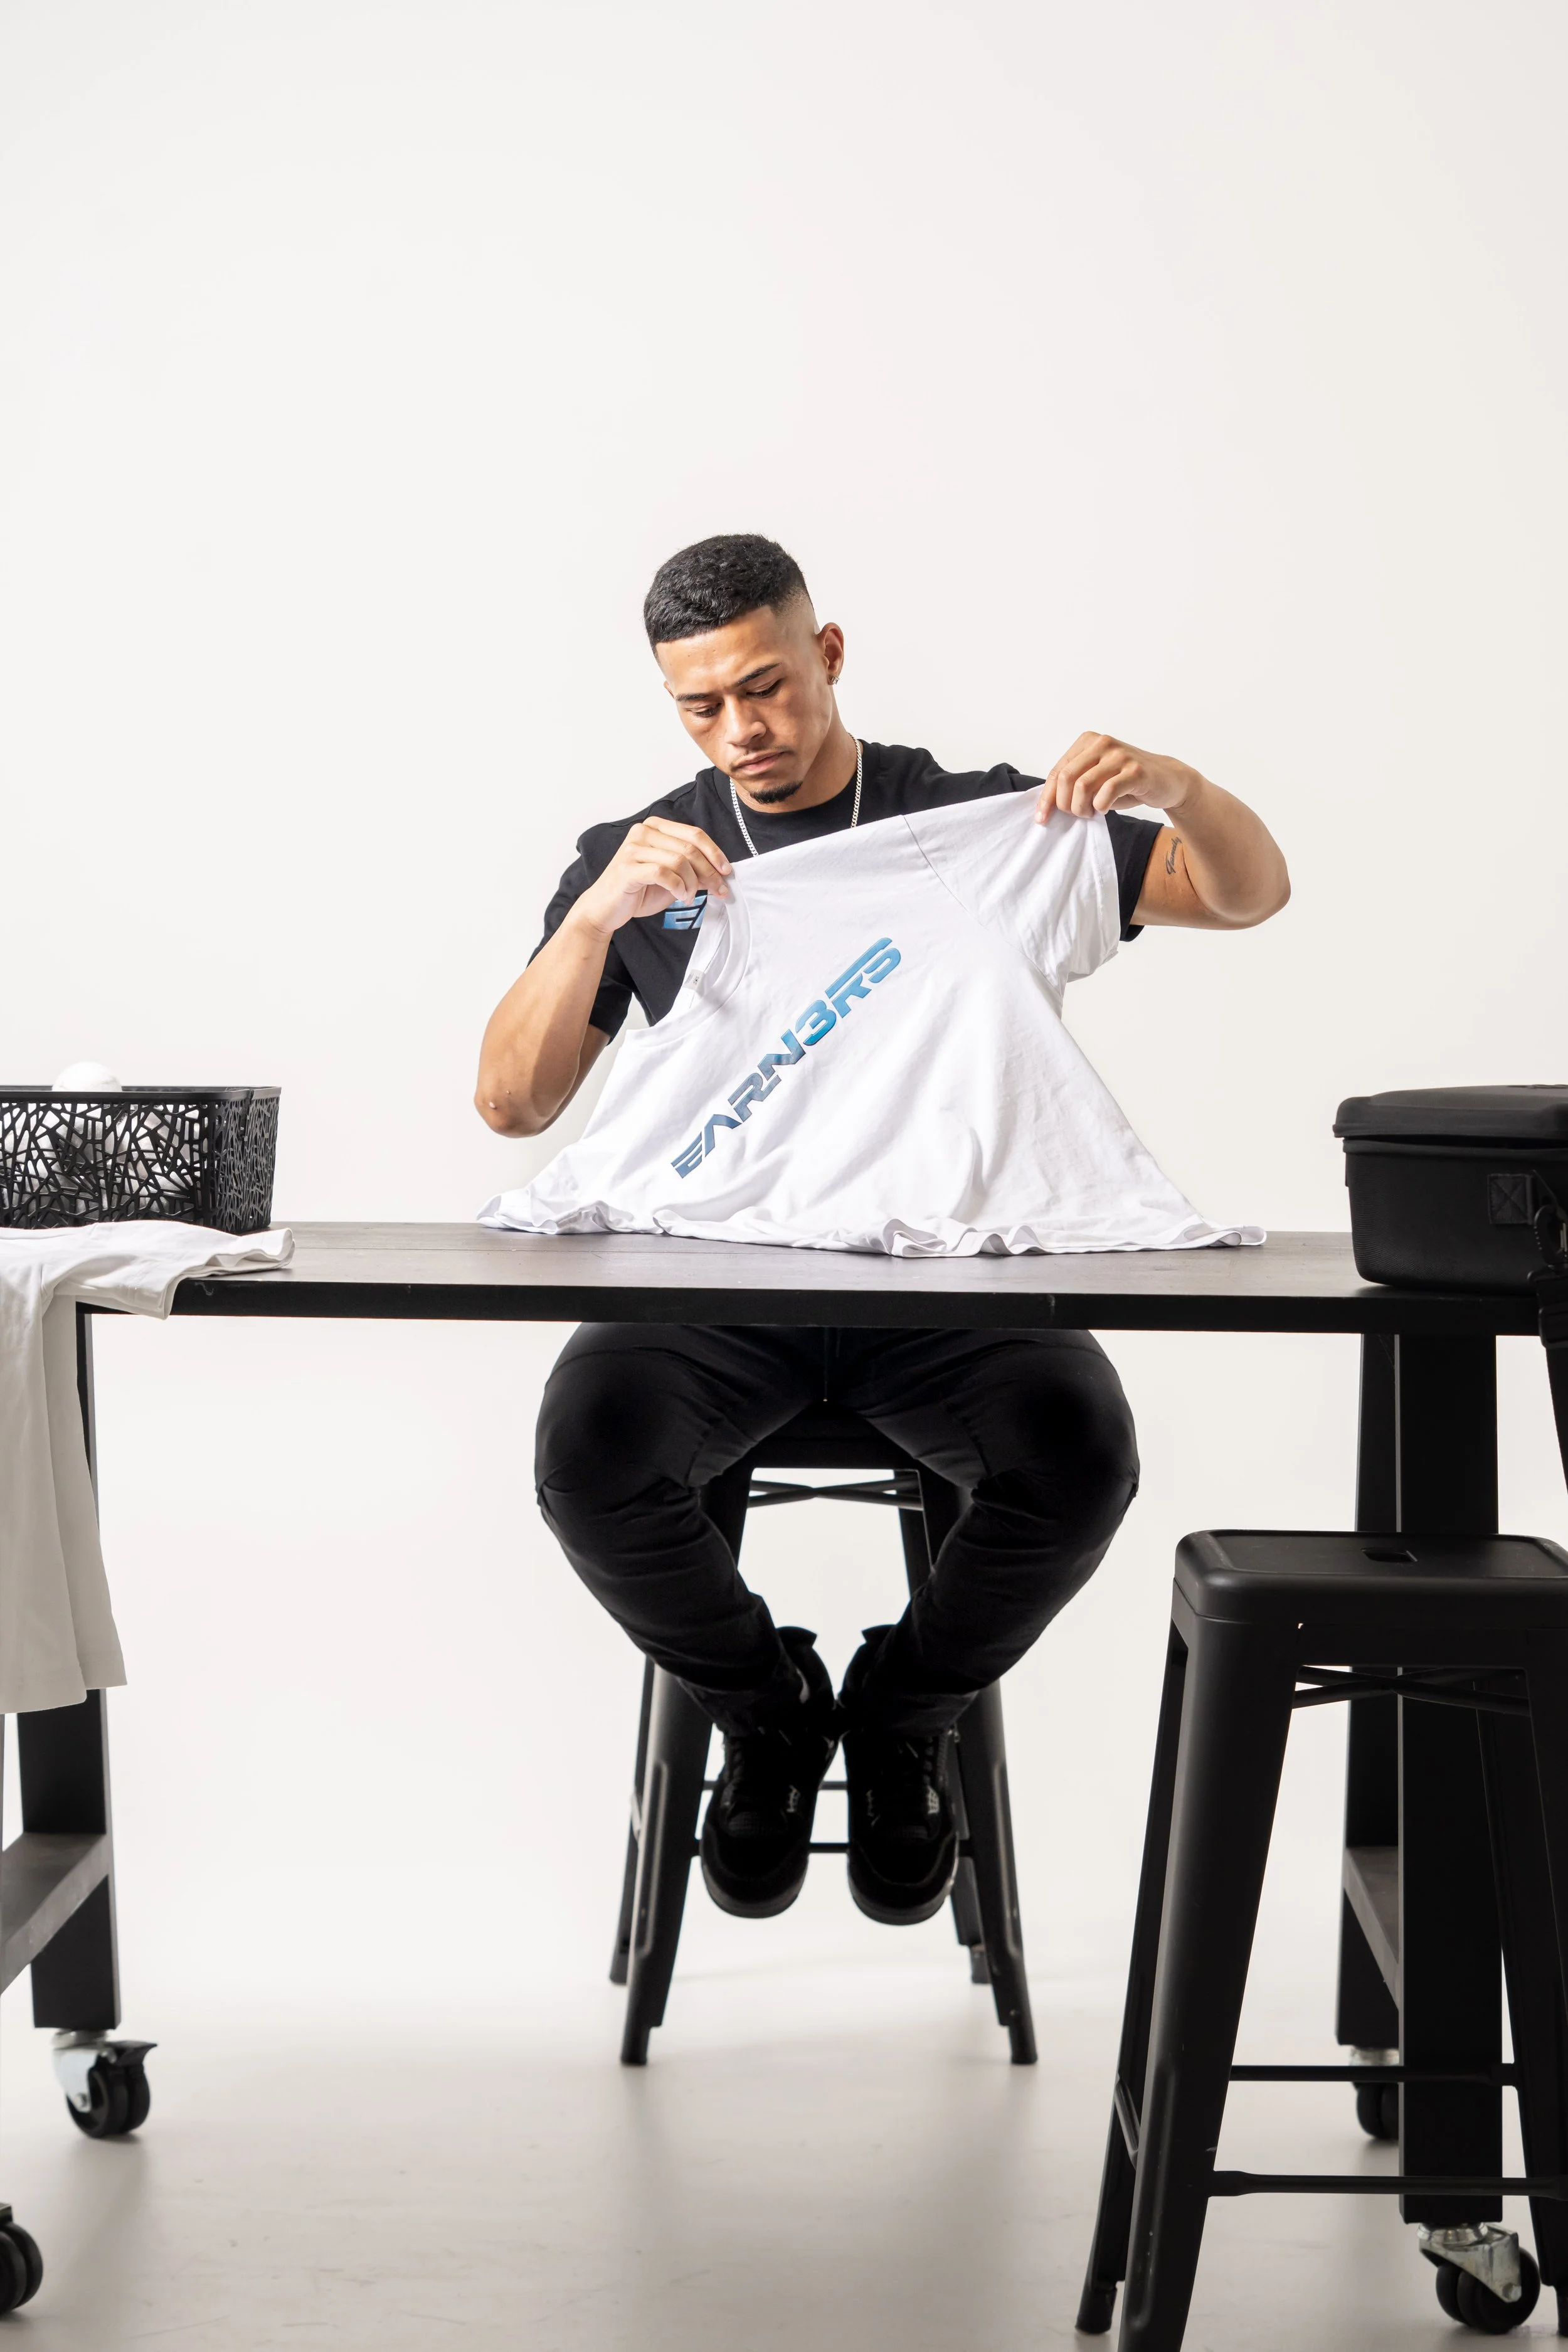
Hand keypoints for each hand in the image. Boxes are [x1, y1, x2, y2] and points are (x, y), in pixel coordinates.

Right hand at [573, 817, 733, 936]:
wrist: (605, 908)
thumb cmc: (638, 891)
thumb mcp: (672, 878)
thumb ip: (692, 870)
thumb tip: (720, 872)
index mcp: (655, 827)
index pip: (694, 834)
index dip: (714, 853)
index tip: (726, 871)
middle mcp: (643, 832)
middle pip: (689, 847)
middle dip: (709, 871)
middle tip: (719, 890)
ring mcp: (633, 848)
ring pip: (679, 860)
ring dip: (693, 883)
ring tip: (691, 896)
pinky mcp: (627, 868)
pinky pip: (663, 873)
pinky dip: (679, 887)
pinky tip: (681, 896)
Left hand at [1037, 733, 1202, 821]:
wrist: (1168, 780)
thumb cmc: (1127, 782)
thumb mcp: (1096, 779)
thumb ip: (1074, 783)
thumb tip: (1047, 803)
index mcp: (1088, 741)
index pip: (1057, 771)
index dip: (1047, 798)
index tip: (1042, 819)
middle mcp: (1102, 743)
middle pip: (1066, 778)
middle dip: (1065, 804)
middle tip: (1077, 814)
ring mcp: (1119, 755)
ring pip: (1082, 786)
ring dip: (1082, 808)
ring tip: (1091, 812)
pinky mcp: (1135, 771)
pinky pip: (1106, 793)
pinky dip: (1100, 807)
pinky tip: (1104, 809)